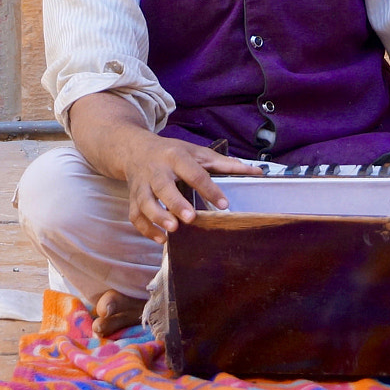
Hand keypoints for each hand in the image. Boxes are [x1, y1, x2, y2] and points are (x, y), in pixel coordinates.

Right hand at [121, 135, 261, 242]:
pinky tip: (161, 239)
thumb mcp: (197, 152)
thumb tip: (256, 171)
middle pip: (163, 186)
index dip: (209, 189)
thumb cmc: (171, 152)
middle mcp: (156, 170)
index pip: (194, 172)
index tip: (224, 204)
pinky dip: (146, 229)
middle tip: (190, 218)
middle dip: (175, 202)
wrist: (134, 149)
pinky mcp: (133, 198)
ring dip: (157, 217)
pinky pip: (135, 216)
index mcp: (175, 157)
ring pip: (145, 202)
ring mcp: (142, 185)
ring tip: (173, 229)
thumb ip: (225, 164)